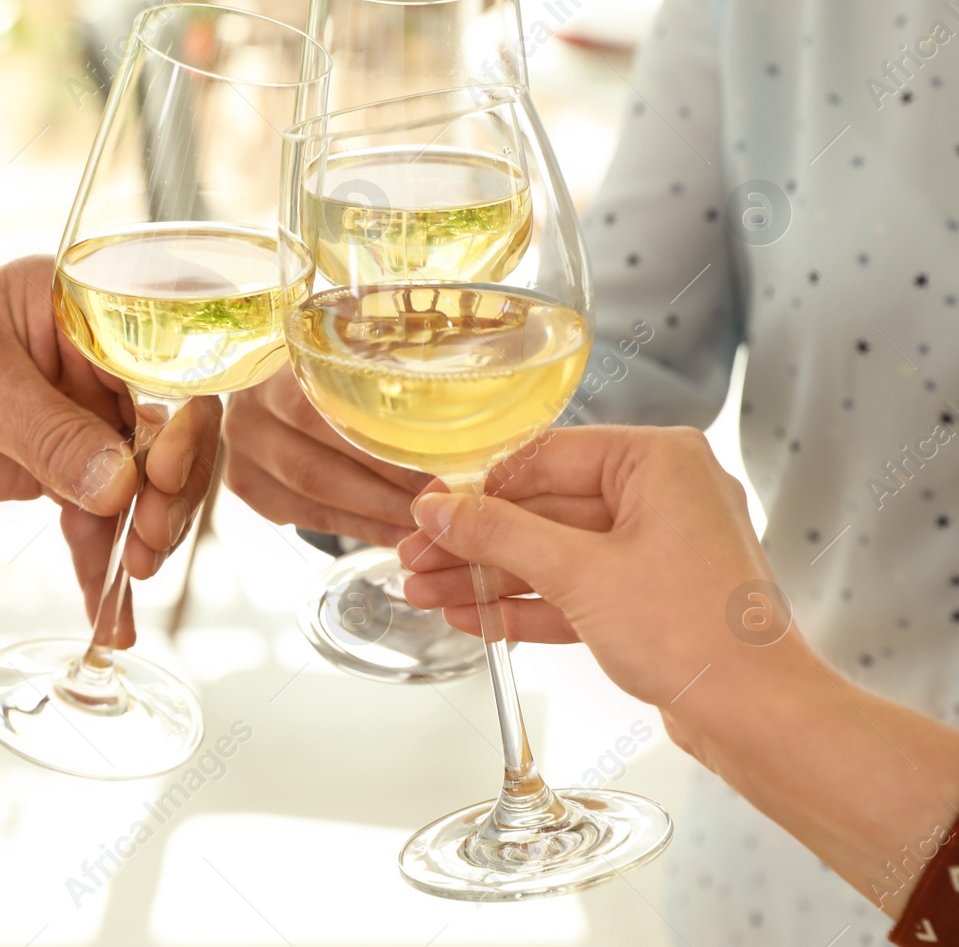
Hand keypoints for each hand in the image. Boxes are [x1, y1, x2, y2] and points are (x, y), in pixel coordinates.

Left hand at [0, 255, 220, 641]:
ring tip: (135, 574)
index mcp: (86, 311)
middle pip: (169, 430)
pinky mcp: (64, 471)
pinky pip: (100, 519)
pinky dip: (104, 565)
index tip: (160, 475)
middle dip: (169, 490)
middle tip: (148, 540)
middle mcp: (98, 364)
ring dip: (145, 532)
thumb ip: (47, 434)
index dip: (180, 421)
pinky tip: (111, 616)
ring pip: (144, 483)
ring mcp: (84, 420)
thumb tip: (120, 487)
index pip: (166, 362)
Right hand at [222, 365, 423, 546]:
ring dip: (374, 517)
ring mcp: (242, 456)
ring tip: (422, 524)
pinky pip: (307, 517)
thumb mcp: (343, 348)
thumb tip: (450, 406)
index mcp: (272, 373)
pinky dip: (355, 528)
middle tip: (437, 503)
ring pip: (313, 500)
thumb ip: (380, 368)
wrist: (264, 372)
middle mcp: (248, 417)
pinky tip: (391, 531)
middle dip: (386, 493)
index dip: (385, 449)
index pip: (328, 418)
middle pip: (319, 470)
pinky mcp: (248, 486)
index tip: (437, 465)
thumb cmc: (319, 359)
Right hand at [396, 430, 958, 918]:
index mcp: (659, 461)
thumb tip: (439, 508)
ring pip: (555, 553)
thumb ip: (500, 534)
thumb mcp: (578, 573)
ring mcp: (660, 549)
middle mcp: (664, 495)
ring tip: (427, 594)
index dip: (478, 488)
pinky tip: (474, 619)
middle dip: (476, 541)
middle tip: (416, 558)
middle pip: (544, 508)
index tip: (429, 510)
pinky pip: (576, 589)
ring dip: (491, 576)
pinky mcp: (653, 598)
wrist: (757, 717)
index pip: (545, 457)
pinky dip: (528, 605)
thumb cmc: (695, 636)